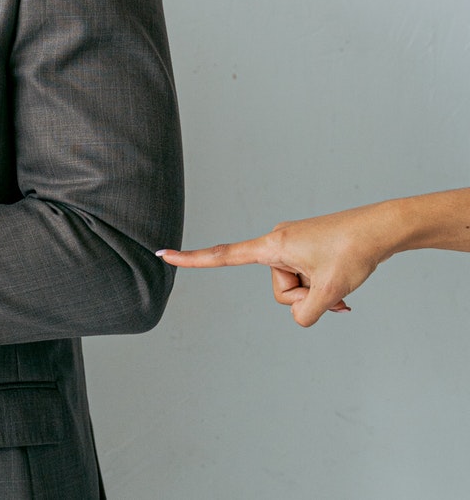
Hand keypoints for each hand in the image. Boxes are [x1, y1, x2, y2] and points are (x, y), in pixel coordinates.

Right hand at [157, 204, 408, 324]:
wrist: (382, 229)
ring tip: (342, 281)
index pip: (223, 256)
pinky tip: (344, 288)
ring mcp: (292, 246)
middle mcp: (277, 242)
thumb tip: (301, 316)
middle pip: (278, 288)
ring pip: (296, 287)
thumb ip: (307, 313)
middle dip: (305, 296)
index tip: (164, 255)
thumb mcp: (330, 291)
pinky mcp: (306, 249)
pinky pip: (306, 278)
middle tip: (332, 283)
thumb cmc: (353, 251)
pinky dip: (323, 287)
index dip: (192, 260)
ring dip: (319, 292)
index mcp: (272, 246)